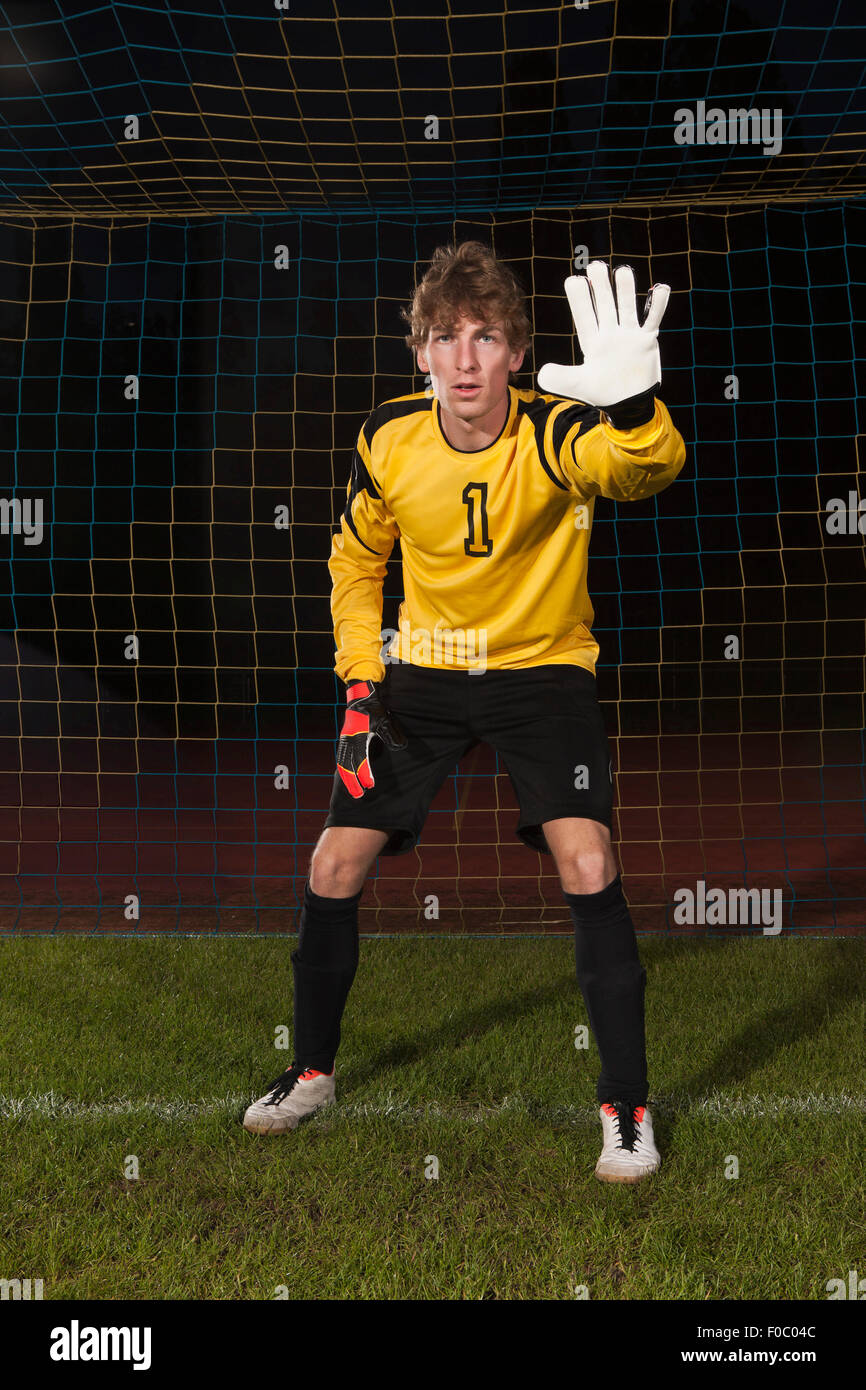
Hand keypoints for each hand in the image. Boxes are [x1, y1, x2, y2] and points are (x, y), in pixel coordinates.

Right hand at [336, 679, 407, 798]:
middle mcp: (347, 740)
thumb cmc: (373, 709)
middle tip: (360, 795)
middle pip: (346, 766)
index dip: (364, 773)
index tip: (370, 785)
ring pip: (342, 764)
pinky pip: (341, 759)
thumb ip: (391, 733)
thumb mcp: (384, 719)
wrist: (361, 697)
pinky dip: (344, 771)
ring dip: (348, 779)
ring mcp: (344, 741)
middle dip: (353, 782)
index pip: (360, 759)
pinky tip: (349, 779)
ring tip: (354, 792)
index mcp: (356, 736)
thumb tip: (400, 747)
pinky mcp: (344, 741)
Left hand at [537, 261, 669, 413]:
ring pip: (626, 307)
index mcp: (592, 342)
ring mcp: (629, 335)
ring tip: (622, 271)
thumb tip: (541, 373)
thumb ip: (560, 378)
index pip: (584, 317)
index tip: (574, 280)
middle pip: (604, 305)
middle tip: (595, 265)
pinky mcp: (646, 341)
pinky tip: (660, 288)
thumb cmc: (603, 392)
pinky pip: (652, 319)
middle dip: (600, 286)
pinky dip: (657, 305)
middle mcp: (610, 334)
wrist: (628, 403)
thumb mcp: (579, 385)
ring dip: (625, 290)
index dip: (579, 299)